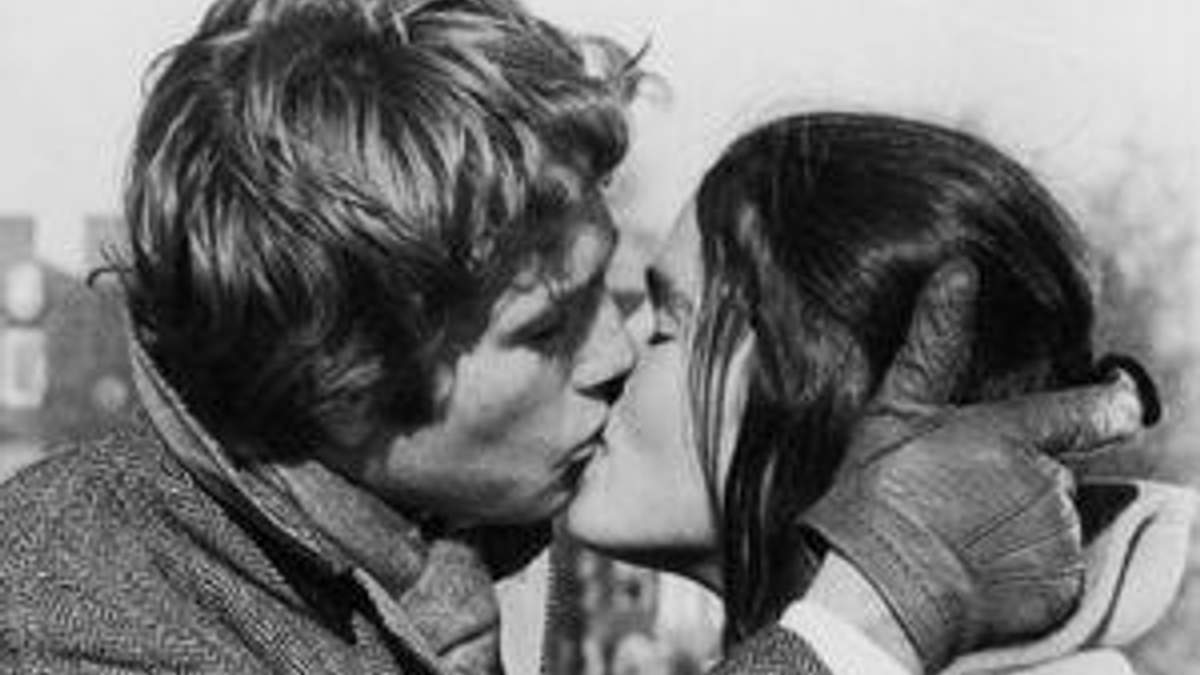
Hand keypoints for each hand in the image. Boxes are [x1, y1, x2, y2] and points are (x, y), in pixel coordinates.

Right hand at [802, 259, 1153, 671]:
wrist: (878, 588)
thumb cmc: (879, 493)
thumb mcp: (895, 411)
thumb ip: (936, 342)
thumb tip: (958, 269)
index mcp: (1015, 434)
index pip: (1097, 410)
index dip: (1113, 403)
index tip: (1119, 399)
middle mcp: (1050, 484)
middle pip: (1059, 474)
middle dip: (1024, 480)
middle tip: (964, 497)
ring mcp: (1058, 540)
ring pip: (1058, 523)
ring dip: (1025, 526)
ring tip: (965, 536)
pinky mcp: (1061, 589)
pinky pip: (1058, 571)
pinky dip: (1029, 572)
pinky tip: (980, 568)